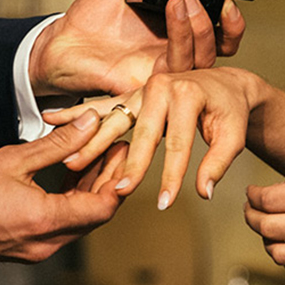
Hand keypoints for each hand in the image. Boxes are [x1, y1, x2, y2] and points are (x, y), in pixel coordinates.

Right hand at [0, 109, 127, 261]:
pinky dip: (72, 201)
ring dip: (91, 190)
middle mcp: (47, 243)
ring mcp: (37, 249)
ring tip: (97, 156)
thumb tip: (90, 123)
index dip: (120, 178)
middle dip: (110, 181)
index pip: (103, 207)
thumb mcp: (13, 160)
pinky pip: (62, 225)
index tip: (124, 151)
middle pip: (95, 215)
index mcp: (45, 221)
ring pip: (80, 220)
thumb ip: (57, 144)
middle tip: (116, 148)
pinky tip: (71, 175)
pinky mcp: (28, 248)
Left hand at [29, 0, 245, 97]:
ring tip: (180, 1)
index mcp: (176, 31)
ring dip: (198, 28)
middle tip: (205, 0)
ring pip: (201, 60)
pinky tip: (171, 18)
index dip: (230, 19)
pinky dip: (179, 43)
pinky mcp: (148, 84)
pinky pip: (174, 71)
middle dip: (224, 28)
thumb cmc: (93, 17)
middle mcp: (175, 53)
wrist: (62, 42)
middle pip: (218, 50)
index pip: (218, 32)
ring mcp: (163, 70)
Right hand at [46, 67, 261, 207]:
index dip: (172, 175)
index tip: (166, 203)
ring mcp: (141, 90)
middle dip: (128, 164)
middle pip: (141, 133)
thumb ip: (218, 162)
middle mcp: (160, 87)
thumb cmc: (229, 110)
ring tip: (71, 162)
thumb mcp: (233, 133)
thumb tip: (204, 192)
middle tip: (117, 191)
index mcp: (187, 93)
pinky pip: (101, 107)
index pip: (178, 143)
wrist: (224, 82)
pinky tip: (50, 118)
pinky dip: (76, 114)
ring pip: (114, 119)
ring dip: (92, 142)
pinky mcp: (130, 95)